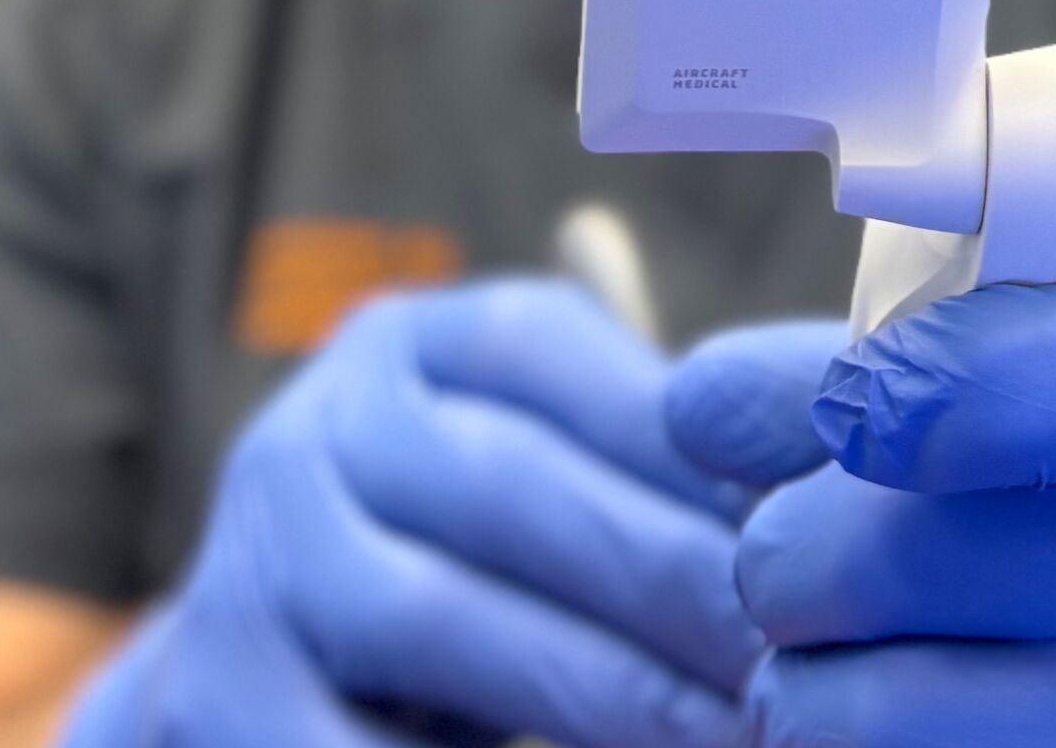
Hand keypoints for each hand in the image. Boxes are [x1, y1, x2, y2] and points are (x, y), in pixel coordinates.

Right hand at [60, 280, 771, 747]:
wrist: (292, 677)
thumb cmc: (488, 567)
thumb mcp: (559, 474)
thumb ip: (666, 450)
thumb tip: (834, 454)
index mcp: (411, 346)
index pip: (560, 364)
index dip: (707, 459)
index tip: (830, 539)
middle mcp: (306, 433)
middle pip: (515, 490)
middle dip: (680, 585)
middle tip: (805, 659)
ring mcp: (248, 567)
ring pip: (445, 622)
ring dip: (612, 692)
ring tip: (741, 734)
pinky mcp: (220, 697)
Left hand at [668, 252, 1055, 746]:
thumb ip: (923, 372)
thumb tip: (702, 408)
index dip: (947, 377)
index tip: (850, 411)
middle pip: (903, 551)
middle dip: (796, 558)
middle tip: (812, 569)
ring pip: (863, 713)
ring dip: (804, 690)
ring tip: (865, 672)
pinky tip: (922, 737)